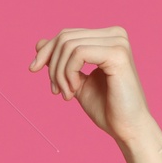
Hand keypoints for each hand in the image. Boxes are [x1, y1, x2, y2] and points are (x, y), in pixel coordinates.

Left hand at [29, 26, 153, 141]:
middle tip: (55, 91)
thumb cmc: (106, 108)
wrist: (127, 128)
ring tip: (67, 94)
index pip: (67, 34)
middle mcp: (115, 34)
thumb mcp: (75, 79)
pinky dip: (69, 73)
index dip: (47, 51)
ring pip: (68, 45)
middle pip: (65, 37)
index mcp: (108, 38)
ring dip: (60, 73)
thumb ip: (61, 61)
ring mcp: (118, 42)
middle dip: (52, 65)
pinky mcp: (117, 54)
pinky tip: (74, 90)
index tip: (34, 69)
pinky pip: (78, 53)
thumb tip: (39, 43)